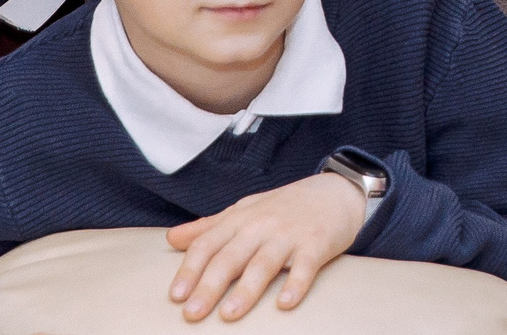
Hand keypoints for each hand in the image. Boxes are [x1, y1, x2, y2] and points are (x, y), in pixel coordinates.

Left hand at [167, 171, 367, 320]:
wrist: (335, 191)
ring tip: (229, 315)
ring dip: (246, 290)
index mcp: (240, 219)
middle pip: (230, 258)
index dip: (190, 269)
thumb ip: (209, 227)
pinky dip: (296, 284)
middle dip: (209, 287)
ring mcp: (289, 234)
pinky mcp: (317, 243)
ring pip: (263, 264)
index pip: (208, 244)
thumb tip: (171, 239)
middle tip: (192, 314)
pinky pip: (305, 266)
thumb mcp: (245, 210)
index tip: (176, 296)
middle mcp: (261, 225)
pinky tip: (285, 304)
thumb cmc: (285, 206)